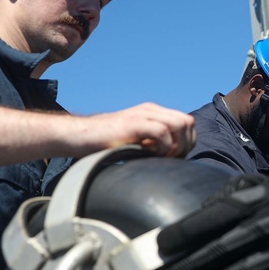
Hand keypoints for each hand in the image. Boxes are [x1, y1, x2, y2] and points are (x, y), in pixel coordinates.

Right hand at [74, 103, 195, 157]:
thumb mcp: (137, 141)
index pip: (187, 123)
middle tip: (170, 159)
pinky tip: (149, 155)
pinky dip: (163, 148)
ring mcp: (143, 114)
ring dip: (176, 145)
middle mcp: (152, 110)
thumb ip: (154, 143)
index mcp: (154, 113)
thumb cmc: (106, 143)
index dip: (187, 142)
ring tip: (161, 157)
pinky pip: (162, 132)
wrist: (80, 136)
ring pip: (180, 124)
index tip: (174, 157)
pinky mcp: (134, 123)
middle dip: (185, 144)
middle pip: (188, 122)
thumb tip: (175, 158)